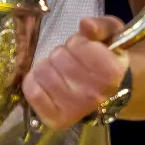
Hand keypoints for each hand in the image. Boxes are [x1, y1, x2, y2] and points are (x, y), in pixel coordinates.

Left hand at [21, 16, 129, 131]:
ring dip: (48, 68)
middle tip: (73, 64)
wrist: (112, 96)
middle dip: (62, 55)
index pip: (77, 45)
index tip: (88, 51)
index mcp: (110, 73)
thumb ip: (101, 26)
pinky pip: (32, 91)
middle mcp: (92, 94)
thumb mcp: (113, 36)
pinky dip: (34, 83)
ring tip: (62, 74)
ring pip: (41, 72)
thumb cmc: (108, 62)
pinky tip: (48, 84)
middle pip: (56, 57)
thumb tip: (85, 25)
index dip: (79, 43)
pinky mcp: (55, 119)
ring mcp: (73, 109)